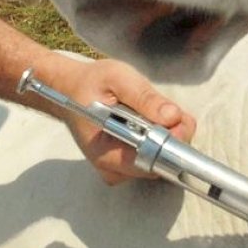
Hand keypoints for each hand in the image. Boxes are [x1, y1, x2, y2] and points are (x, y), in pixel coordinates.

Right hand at [49, 58, 196, 184]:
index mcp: (105, 153)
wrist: (72, 90)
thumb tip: (172, 117)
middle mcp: (113, 169)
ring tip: (147, 111)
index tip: (176, 118)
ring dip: (166, 134)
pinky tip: (148, 119)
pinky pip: (157, 156)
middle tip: (161, 107)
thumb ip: (144, 97)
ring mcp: (121, 170)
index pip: (150, 162)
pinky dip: (161, 136)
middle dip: (170, 135)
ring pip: (162, 160)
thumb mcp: (116, 78)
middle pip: (160, 164)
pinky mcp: (129, 165)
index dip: (170, 142)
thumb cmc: (90, 83)